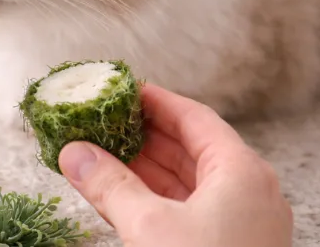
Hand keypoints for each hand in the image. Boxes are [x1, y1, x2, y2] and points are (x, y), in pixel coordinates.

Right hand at [59, 84, 292, 246]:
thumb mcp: (148, 227)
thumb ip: (108, 185)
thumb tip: (72, 152)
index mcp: (241, 172)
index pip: (194, 117)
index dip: (155, 100)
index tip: (121, 89)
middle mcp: (247, 191)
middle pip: (189, 146)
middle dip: (141, 134)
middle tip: (102, 120)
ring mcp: (239, 222)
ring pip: (184, 180)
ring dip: (141, 166)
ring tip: (100, 152)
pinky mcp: (225, 245)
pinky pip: (185, 207)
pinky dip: (151, 196)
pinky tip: (118, 192)